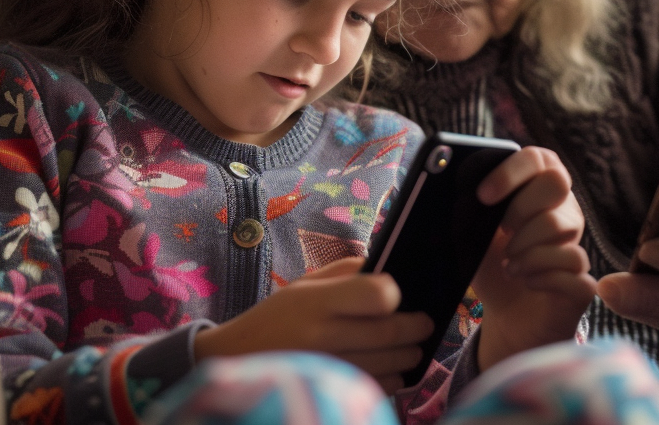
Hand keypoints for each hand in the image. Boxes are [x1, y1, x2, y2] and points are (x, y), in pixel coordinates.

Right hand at [195, 257, 431, 393]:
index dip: (393, 294)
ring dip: (409, 356)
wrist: (233, 362)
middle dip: (417, 328)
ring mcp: (327, 369)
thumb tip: (390, 268)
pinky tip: (393, 370)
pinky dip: (392, 379)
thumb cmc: (276, 318)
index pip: (377, 295)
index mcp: (317, 301)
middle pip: (390, 333)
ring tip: (413, 348)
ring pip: (389, 365)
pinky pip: (376, 388)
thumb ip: (347, 271)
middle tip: (425, 325)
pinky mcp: (330, 390)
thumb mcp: (304, 284)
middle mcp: (323, 336)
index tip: (396, 295)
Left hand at [470, 147, 596, 370]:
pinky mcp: (583, 280)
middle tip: (502, 232)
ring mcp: (578, 244)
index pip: (538, 158)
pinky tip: (526, 282)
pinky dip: (537, 275)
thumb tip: (467, 192)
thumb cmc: (492, 267)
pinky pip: (569, 266)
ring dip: (523, 248)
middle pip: (556, 182)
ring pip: (560, 226)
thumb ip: (472, 209)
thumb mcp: (473, 235)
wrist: (506, 317)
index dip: (511, 172)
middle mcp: (566, 212)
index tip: (484, 195)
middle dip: (521, 206)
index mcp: (539, 192)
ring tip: (508, 265)